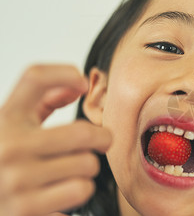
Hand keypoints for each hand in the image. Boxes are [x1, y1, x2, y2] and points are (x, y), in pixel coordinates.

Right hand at [0, 65, 111, 215]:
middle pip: (83, 132)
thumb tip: (77, 86)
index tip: (83, 84)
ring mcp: (15, 180)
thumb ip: (42, 104)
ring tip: (74, 170)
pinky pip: (81, 190)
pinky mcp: (25, 210)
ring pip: (87, 164)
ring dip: (89, 167)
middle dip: (102, 138)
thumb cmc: (6, 160)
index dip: (65, 73)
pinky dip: (81, 190)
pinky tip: (65, 190)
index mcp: (5, 120)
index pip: (34, 78)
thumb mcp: (15, 127)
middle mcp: (8, 146)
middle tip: (103, 141)